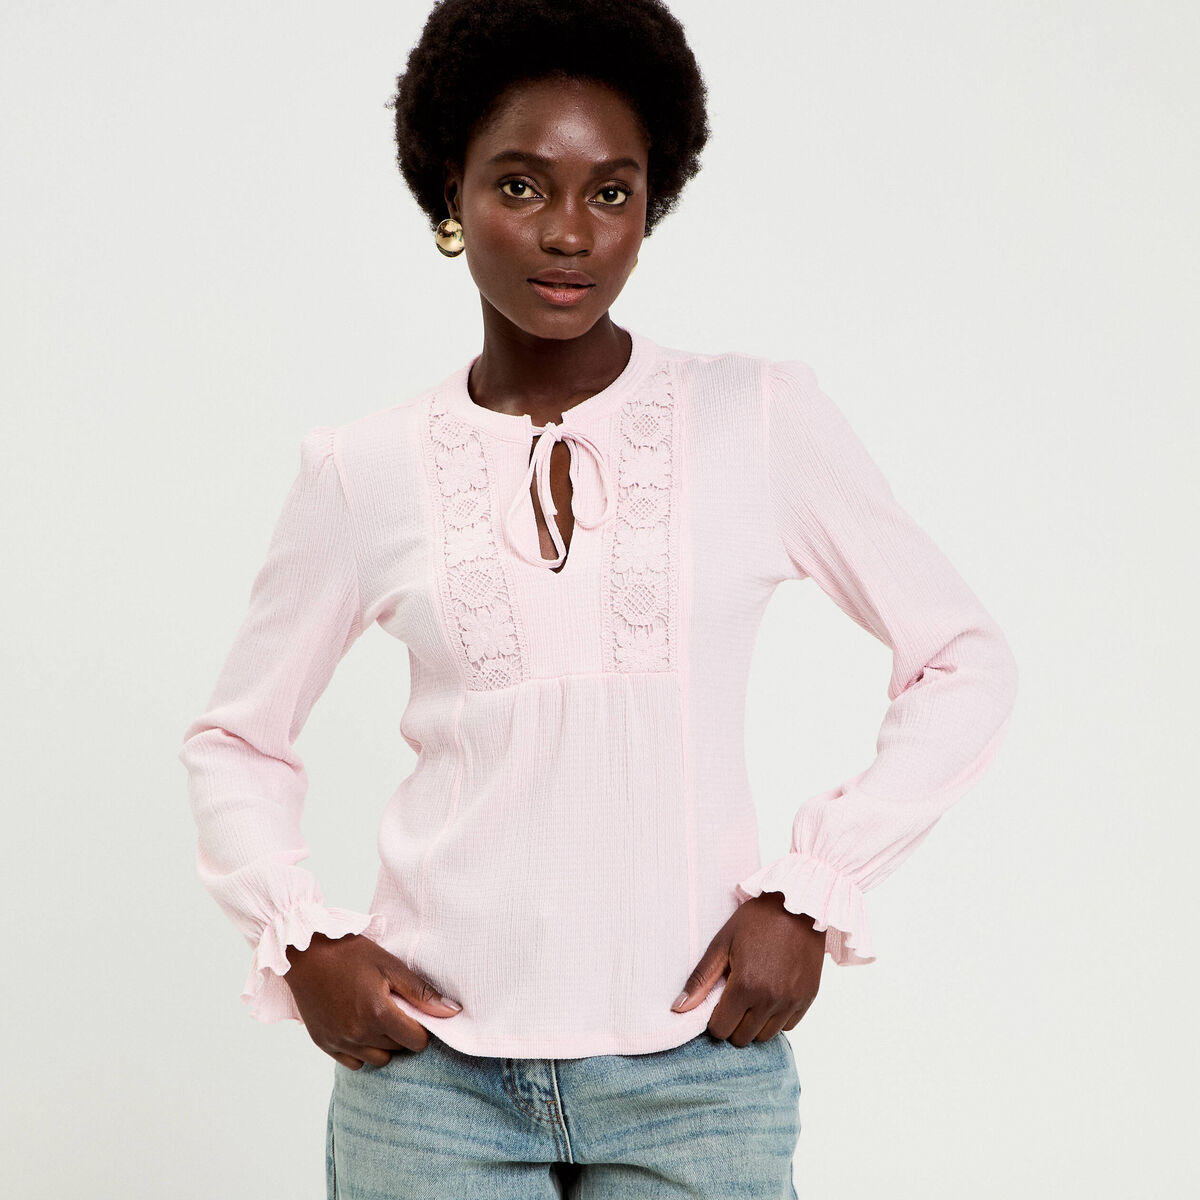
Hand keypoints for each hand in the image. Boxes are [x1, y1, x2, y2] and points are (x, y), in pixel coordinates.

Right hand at [283, 932, 462, 1068]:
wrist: (305, 953)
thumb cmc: (350, 953)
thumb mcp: (390, 965)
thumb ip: (421, 992)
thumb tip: (452, 1012)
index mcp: (378, 1014)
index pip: (416, 1041)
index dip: (422, 1028)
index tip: (415, 1012)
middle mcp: (358, 1034)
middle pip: (397, 1050)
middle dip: (403, 1033)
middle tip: (396, 1009)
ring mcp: (339, 1042)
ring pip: (377, 1060)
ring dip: (384, 1045)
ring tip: (379, 1019)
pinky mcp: (324, 1044)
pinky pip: (353, 1063)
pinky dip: (362, 1051)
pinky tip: (360, 1027)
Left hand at [670, 891, 825, 1045]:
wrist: (798, 905)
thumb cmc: (756, 920)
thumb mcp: (722, 943)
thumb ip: (701, 979)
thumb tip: (678, 1008)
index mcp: (746, 986)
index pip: (721, 1030)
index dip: (714, 1019)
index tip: (717, 1002)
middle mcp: (770, 1000)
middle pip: (742, 1038)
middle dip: (733, 1023)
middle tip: (734, 999)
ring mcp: (792, 1001)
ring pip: (765, 1036)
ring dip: (754, 1023)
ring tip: (752, 997)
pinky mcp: (807, 999)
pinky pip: (787, 1026)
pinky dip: (776, 1018)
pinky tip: (771, 995)